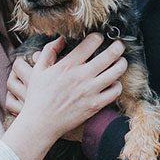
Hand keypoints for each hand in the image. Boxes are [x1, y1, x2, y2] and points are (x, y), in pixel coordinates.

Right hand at [2, 35, 126, 159]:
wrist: (41, 123)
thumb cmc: (38, 96)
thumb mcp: (38, 69)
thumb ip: (49, 50)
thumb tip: (61, 38)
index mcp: (68, 65)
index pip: (92, 43)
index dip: (98, 37)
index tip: (98, 38)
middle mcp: (82, 76)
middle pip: (110, 55)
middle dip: (118, 46)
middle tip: (119, 45)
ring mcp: (90, 91)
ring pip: (117, 72)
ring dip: (122, 63)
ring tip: (120, 61)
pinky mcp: (95, 105)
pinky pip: (115, 91)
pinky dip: (117, 85)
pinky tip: (113, 82)